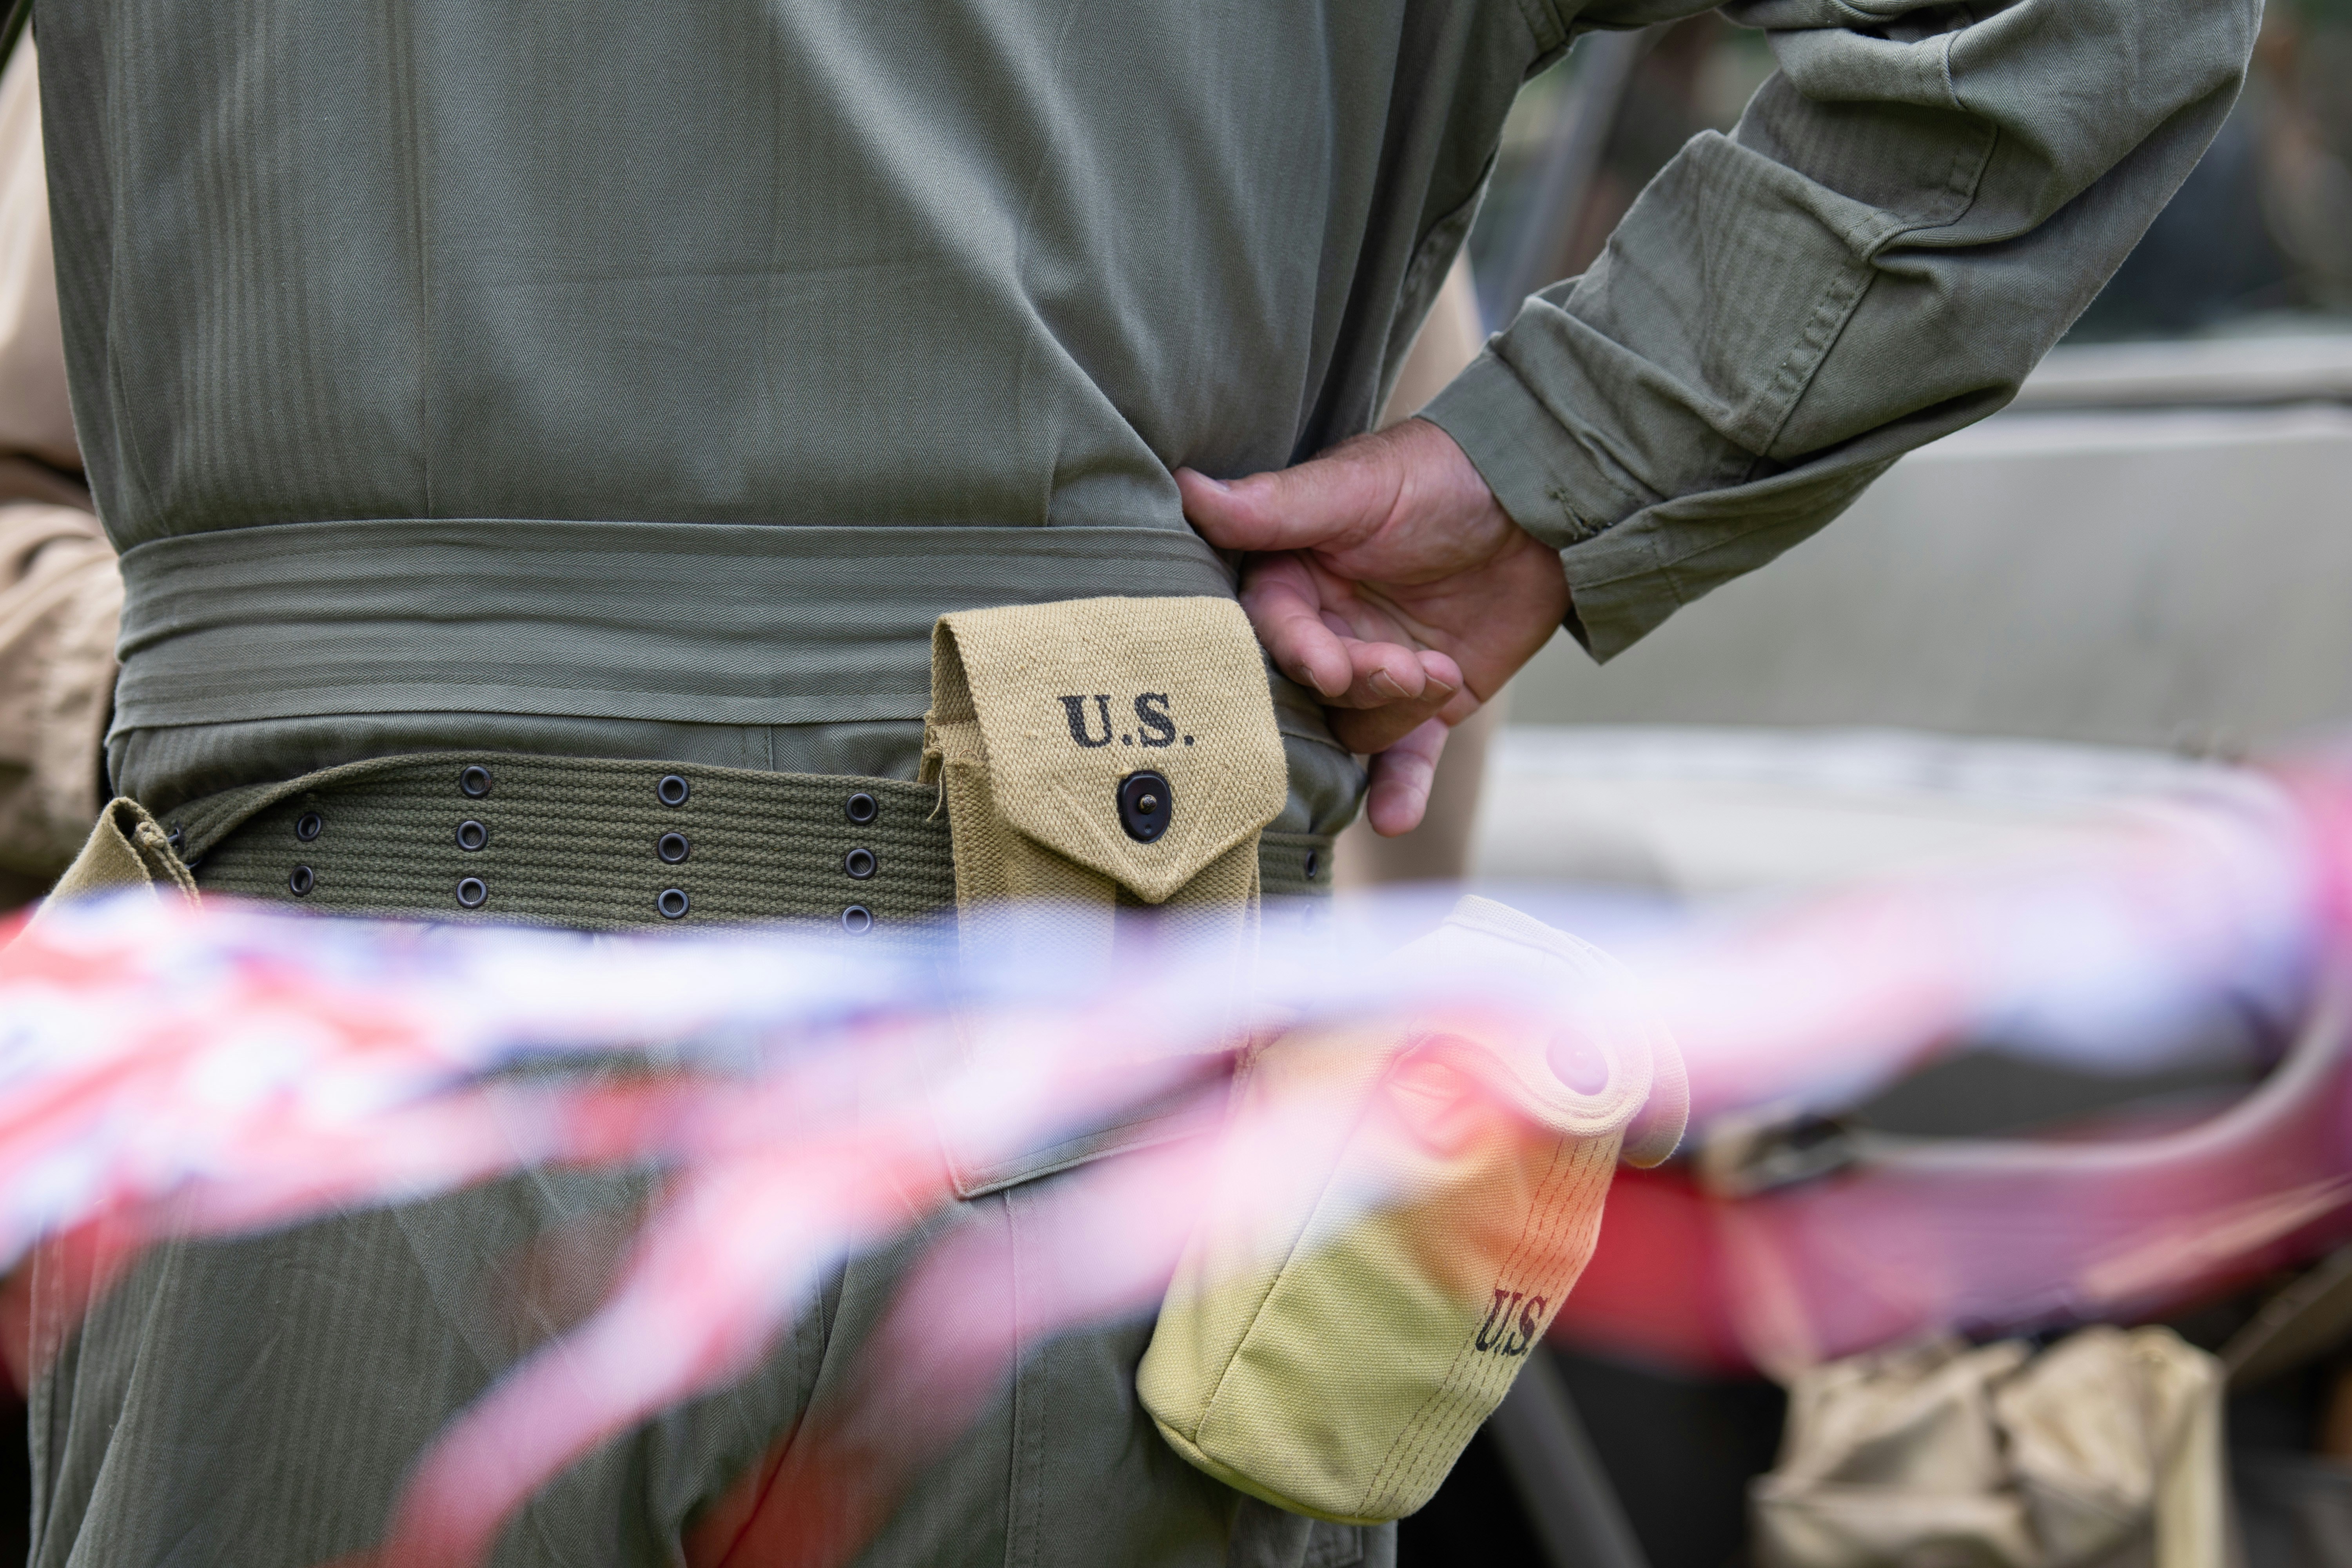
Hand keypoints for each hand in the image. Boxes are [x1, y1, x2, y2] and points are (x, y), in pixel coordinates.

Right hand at [1177, 418, 1568, 836]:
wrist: (1541, 505)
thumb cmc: (1441, 477)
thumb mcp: (1356, 487)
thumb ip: (1273, 507)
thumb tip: (1186, 488)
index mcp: (1295, 577)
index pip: (1272, 627)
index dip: (1299, 651)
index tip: (1330, 664)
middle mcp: (1326, 630)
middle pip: (1312, 688)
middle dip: (1357, 685)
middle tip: (1402, 671)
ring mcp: (1376, 670)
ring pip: (1355, 726)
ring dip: (1395, 716)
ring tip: (1439, 673)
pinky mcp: (1427, 703)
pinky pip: (1404, 757)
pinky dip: (1400, 789)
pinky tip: (1396, 818)